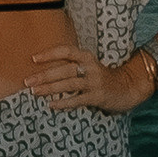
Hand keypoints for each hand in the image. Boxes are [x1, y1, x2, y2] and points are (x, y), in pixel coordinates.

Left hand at [26, 42, 154, 114]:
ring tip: (35, 92)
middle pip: (64, 69)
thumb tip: (46, 72)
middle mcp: (91, 67)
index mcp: (87, 57)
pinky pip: (78, 99)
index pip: (66, 51)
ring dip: (50, 88)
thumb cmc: (102, 78)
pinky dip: (63, 102)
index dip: (49, 54)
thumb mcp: (89, 67)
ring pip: (69, 83)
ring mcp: (95, 82)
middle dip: (44, 75)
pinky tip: (52, 105)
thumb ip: (73, 67)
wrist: (129, 87)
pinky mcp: (98, 96)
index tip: (33, 58)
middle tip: (28, 81)